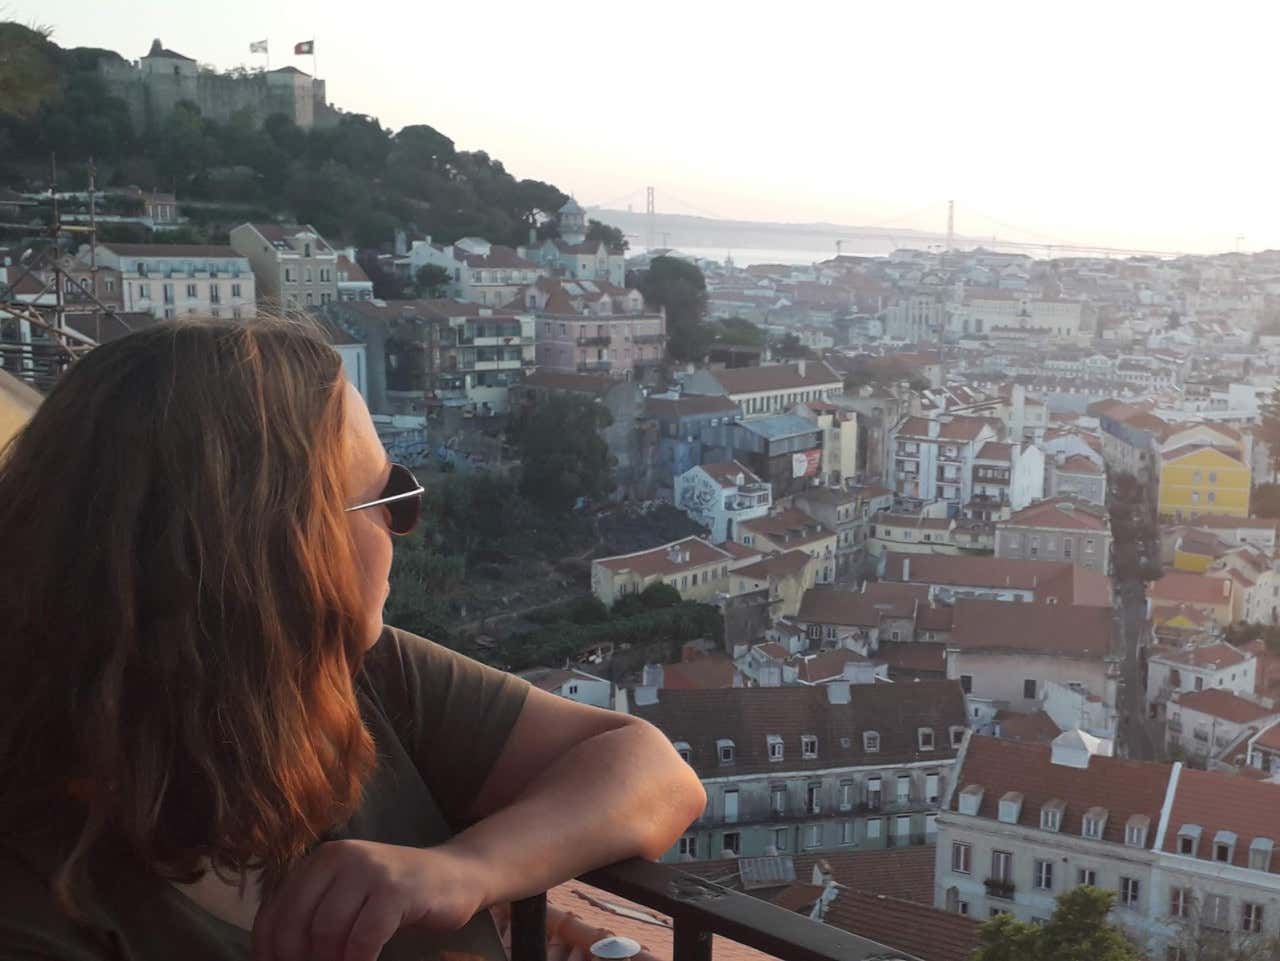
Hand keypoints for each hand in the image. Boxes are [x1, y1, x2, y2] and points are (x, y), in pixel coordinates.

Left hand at [251, 839, 487, 960]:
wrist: (456, 876)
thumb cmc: (396, 897)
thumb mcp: (347, 898)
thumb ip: (314, 918)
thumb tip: (276, 959)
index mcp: (319, 860)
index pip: (272, 913)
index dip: (268, 953)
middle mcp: (339, 857)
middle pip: (294, 924)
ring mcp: (369, 869)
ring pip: (326, 931)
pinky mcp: (396, 889)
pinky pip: (363, 939)